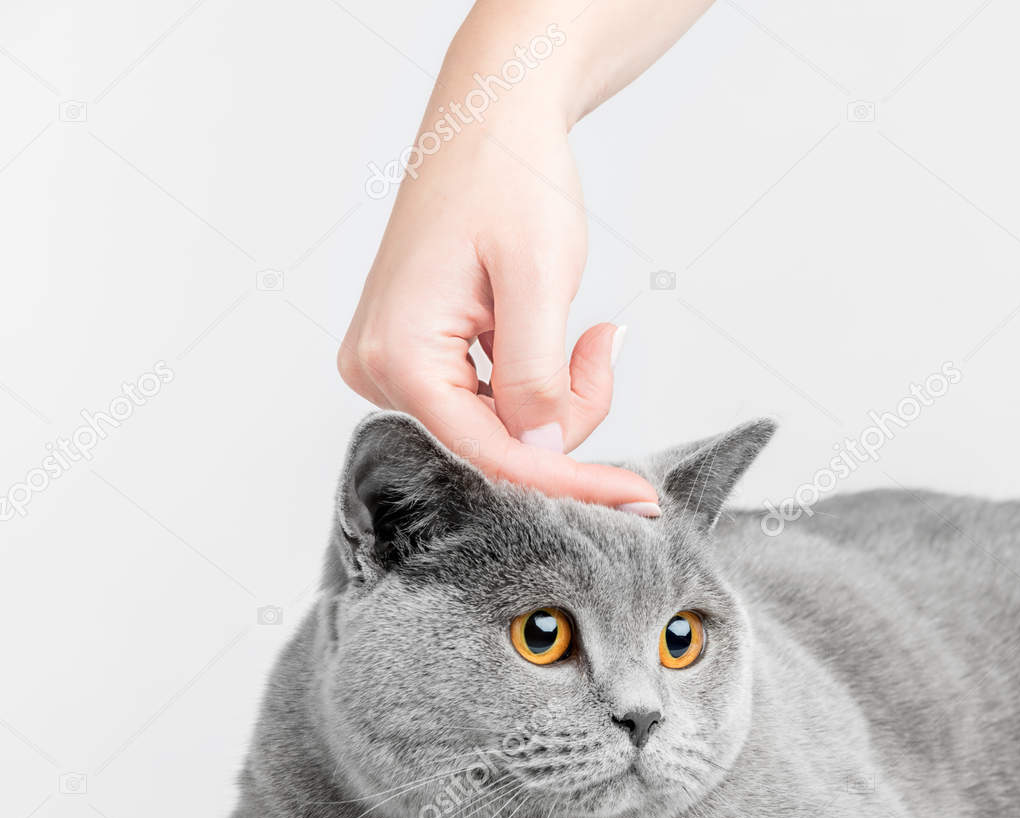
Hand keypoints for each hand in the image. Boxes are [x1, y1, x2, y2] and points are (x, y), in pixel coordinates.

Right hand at [339, 105, 656, 510]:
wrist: (491, 117)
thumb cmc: (510, 176)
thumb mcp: (538, 278)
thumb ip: (536, 376)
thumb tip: (540, 451)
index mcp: (399, 356)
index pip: (494, 455)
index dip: (572, 481)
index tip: (639, 499)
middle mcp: (380, 371)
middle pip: (500, 446)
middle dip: (569, 415)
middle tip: (604, 344)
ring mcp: (394, 366)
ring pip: (503, 429)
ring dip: (559, 395)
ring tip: (589, 331)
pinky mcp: (418, 358)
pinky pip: (493, 403)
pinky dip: (541, 382)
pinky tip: (563, 334)